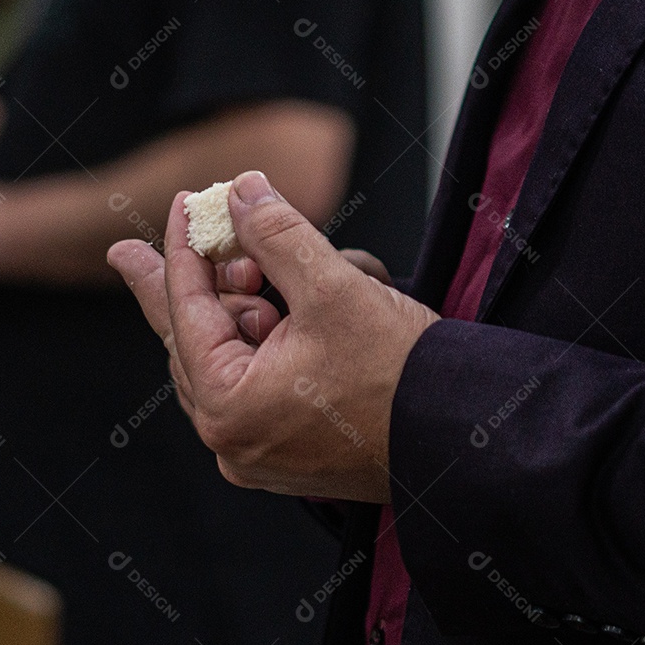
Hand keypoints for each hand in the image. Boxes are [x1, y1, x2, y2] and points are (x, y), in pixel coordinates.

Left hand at [108, 171, 439, 502]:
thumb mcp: (333, 288)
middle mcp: (232, 442)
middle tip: (206, 226)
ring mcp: (258, 454)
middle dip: (213, 278)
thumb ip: (276, 235)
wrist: (463, 434)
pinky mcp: (287, 453)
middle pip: (199, 337)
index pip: (187, 311)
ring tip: (291, 274)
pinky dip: (276, 340)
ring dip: (254, 306)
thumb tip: (240, 191)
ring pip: (233, 356)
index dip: (183, 248)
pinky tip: (302, 306)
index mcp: (228, 409)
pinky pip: (262, 381)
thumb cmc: (401, 372)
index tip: (182, 202)